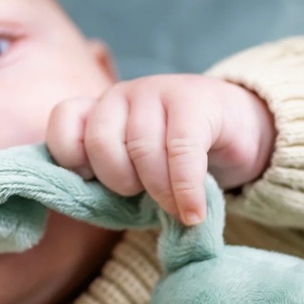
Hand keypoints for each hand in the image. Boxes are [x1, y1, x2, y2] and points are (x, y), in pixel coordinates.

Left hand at [47, 75, 275, 224]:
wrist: (238, 133)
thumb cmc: (177, 163)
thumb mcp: (136, 171)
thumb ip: (112, 181)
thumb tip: (92, 208)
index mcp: (101, 110)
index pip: (65, 121)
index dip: (71, 158)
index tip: (93, 184)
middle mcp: (123, 94)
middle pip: (102, 143)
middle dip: (120, 183)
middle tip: (143, 199)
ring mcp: (158, 91)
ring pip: (142, 149)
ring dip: (159, 192)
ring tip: (176, 210)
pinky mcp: (196, 101)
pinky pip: (182, 150)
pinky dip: (186, 190)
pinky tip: (193, 213)